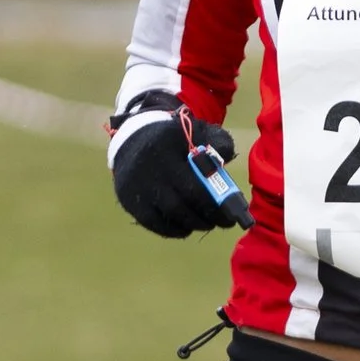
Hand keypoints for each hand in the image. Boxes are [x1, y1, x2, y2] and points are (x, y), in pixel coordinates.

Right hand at [111, 104, 245, 236]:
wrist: (132, 137)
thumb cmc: (174, 139)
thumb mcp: (196, 131)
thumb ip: (218, 142)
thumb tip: (228, 158)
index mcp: (167, 148)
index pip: (194, 186)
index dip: (216, 206)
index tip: (232, 215)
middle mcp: (148, 169)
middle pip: (181, 204)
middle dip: (207, 217)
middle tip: (223, 222)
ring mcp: (136, 186)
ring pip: (169, 215)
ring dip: (192, 224)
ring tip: (206, 222)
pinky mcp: (127, 199)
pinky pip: (153, 223)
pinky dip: (173, 229)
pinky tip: (186, 227)